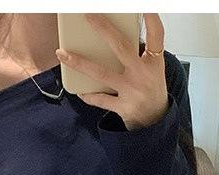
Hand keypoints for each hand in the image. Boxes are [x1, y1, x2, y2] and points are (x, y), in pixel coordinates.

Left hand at [55, 13, 168, 130]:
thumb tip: (112, 32)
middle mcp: (143, 74)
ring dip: (80, 63)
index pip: (156, 34)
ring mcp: (132, 91)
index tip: (145, 6)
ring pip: (102, 74)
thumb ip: (138, 50)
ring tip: (62, 53)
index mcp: (154, 61)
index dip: (151, 18)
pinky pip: (100, 99)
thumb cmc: (150, 87)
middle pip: (121, 47)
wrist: (156, 119)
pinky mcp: (123, 108)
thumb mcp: (153, 67)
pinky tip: (79, 90)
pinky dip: (88, 95)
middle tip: (88, 16)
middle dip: (103, 30)